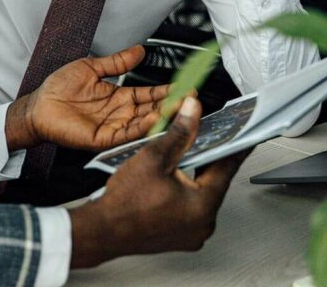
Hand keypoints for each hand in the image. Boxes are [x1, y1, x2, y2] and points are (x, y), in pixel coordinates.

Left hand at [5, 45, 169, 151]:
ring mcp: (113, 127)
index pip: (149, 94)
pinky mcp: (103, 139)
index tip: (185, 85)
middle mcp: (119, 113)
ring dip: (162, 116)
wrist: (38, 105)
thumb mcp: (91, 68)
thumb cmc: (58, 88)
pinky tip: (153, 119)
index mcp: (118, 97)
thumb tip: (138, 50)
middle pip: (152, 109)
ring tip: (179, 108)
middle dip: (172, 104)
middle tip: (191, 98)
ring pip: (144, 123)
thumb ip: (116, 62)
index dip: (167, 90)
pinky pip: (126, 134)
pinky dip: (141, 127)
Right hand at [69, 97, 245, 267]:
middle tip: (207, 138)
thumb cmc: (125, 201)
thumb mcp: (153, 158)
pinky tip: (171, 178)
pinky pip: (190, 208)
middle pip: (214, 181)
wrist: (104, 229)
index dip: (234, 146)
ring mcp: (192, 234)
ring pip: (200, 194)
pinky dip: (185, 190)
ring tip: (184, 155)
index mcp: (203, 205)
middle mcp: (203, 224)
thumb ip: (178, 133)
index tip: (243, 135)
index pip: (227, 168)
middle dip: (209, 158)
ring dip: (195, 174)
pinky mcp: (181, 236)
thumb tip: (193, 112)